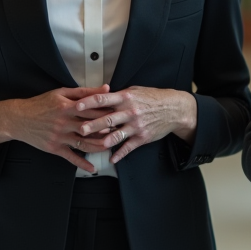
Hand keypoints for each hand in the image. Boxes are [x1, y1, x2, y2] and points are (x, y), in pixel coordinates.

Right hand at [0, 85, 110, 172]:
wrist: (18, 118)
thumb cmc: (40, 104)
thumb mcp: (61, 93)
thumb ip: (85, 91)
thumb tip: (105, 88)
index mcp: (67, 106)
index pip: (92, 109)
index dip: (107, 112)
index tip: (120, 113)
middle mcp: (64, 122)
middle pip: (90, 127)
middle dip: (107, 130)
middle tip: (121, 131)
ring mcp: (59, 136)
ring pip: (84, 143)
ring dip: (99, 146)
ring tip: (112, 147)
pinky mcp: (54, 147)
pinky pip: (71, 157)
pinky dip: (82, 163)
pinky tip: (93, 168)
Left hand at [71, 86, 197, 163]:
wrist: (173, 108)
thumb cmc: (152, 97)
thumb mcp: (135, 90)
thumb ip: (118, 95)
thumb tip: (101, 95)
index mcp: (125, 97)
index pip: (103, 99)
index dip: (89, 102)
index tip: (76, 106)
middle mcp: (130, 111)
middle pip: (107, 119)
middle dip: (92, 125)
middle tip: (79, 129)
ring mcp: (136, 126)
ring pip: (117, 135)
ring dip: (104, 141)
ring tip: (93, 145)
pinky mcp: (142, 137)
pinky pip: (129, 147)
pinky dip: (120, 154)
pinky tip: (112, 159)